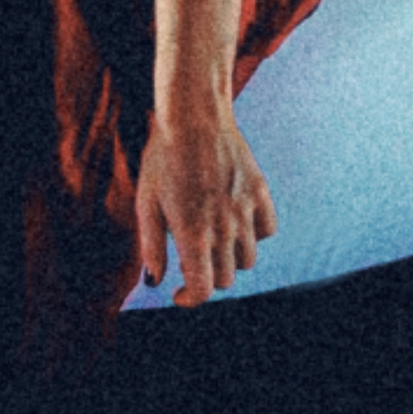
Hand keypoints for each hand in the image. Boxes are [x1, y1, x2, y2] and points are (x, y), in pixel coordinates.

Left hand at [135, 103, 277, 307]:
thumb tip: (155, 279)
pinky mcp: (259, 191)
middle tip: (192, 256)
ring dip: (230, 258)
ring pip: (247, 260)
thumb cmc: (163, 156)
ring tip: (213, 237)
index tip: (180, 293)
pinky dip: (255, 235)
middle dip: (206, 276)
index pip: (203, 289)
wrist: (193, 114)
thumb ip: (151, 245)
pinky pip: (266, 231)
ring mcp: (245, 209)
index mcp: (192, 232)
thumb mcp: (146, 201)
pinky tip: (237, 221)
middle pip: (225, 279)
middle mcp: (223, 226)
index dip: (190, 299)